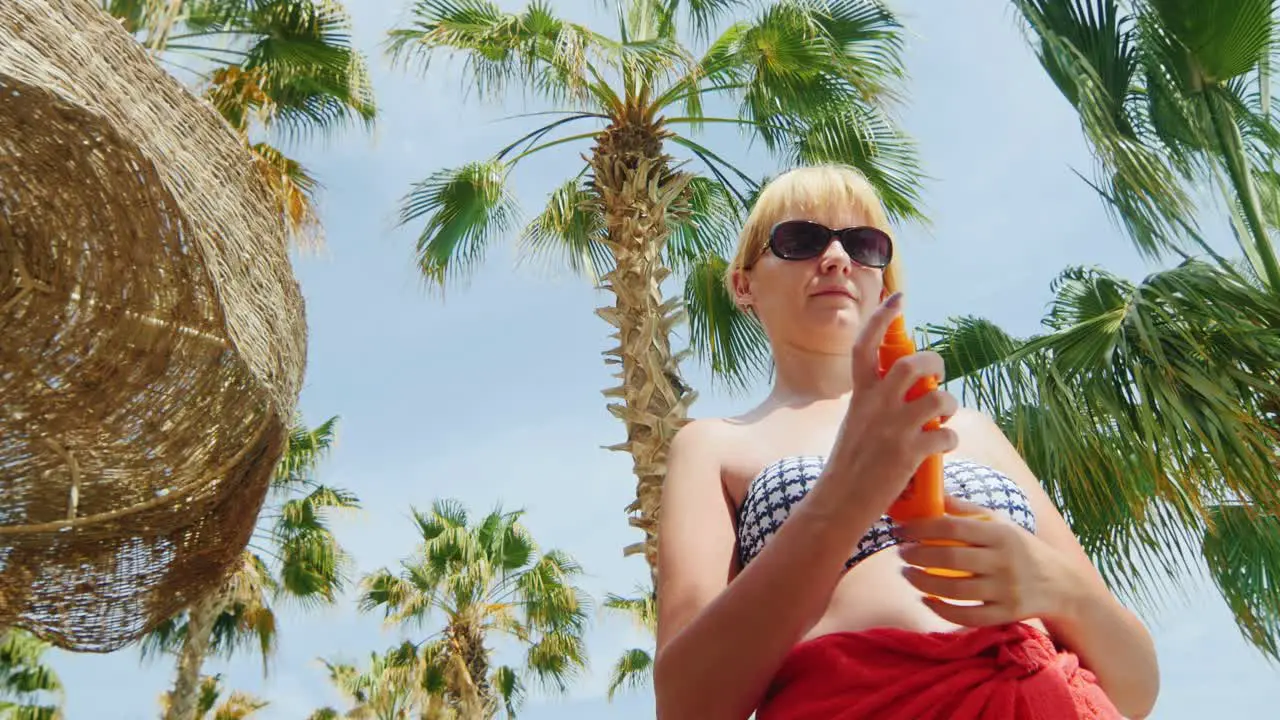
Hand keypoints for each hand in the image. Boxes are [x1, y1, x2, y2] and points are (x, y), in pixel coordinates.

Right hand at [819, 292, 959, 509]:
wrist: (838, 503)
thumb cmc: (848, 467)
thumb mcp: (855, 425)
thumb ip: (875, 405)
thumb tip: (906, 394)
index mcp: (859, 397)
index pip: (866, 346)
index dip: (883, 319)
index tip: (898, 298)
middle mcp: (875, 406)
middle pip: (910, 364)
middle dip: (933, 363)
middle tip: (938, 375)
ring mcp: (892, 429)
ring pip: (936, 398)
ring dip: (948, 403)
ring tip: (944, 414)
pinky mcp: (909, 454)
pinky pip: (945, 434)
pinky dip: (951, 438)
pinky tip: (943, 446)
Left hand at [897, 495, 1080, 626]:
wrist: (1062, 585)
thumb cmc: (1023, 548)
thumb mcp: (1002, 523)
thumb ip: (968, 511)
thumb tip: (935, 495)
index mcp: (1001, 534)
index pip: (953, 528)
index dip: (921, 528)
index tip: (901, 530)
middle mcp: (1004, 562)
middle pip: (951, 559)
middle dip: (917, 556)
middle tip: (900, 553)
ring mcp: (1006, 591)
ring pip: (955, 590)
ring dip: (923, 583)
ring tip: (907, 574)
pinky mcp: (1006, 614)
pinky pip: (968, 616)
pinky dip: (942, 611)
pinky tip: (926, 600)